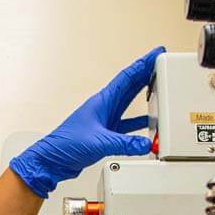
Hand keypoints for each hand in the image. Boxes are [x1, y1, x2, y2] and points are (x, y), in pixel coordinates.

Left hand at [9, 46, 164, 197]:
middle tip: (162, 64)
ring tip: (160, 89)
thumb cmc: (65, 145)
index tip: (156, 53)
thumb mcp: (99, 143)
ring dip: (144, 96)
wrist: (51, 161)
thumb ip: (124, 144)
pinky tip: (148, 125)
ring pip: (129, 104)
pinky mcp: (104, 133)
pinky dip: (138, 124)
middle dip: (147, 74)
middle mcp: (103, 108)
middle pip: (130, 86)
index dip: (143, 64)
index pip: (127, 77)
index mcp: (101, 102)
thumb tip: (145, 144)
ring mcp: (104, 120)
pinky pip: (126, 124)